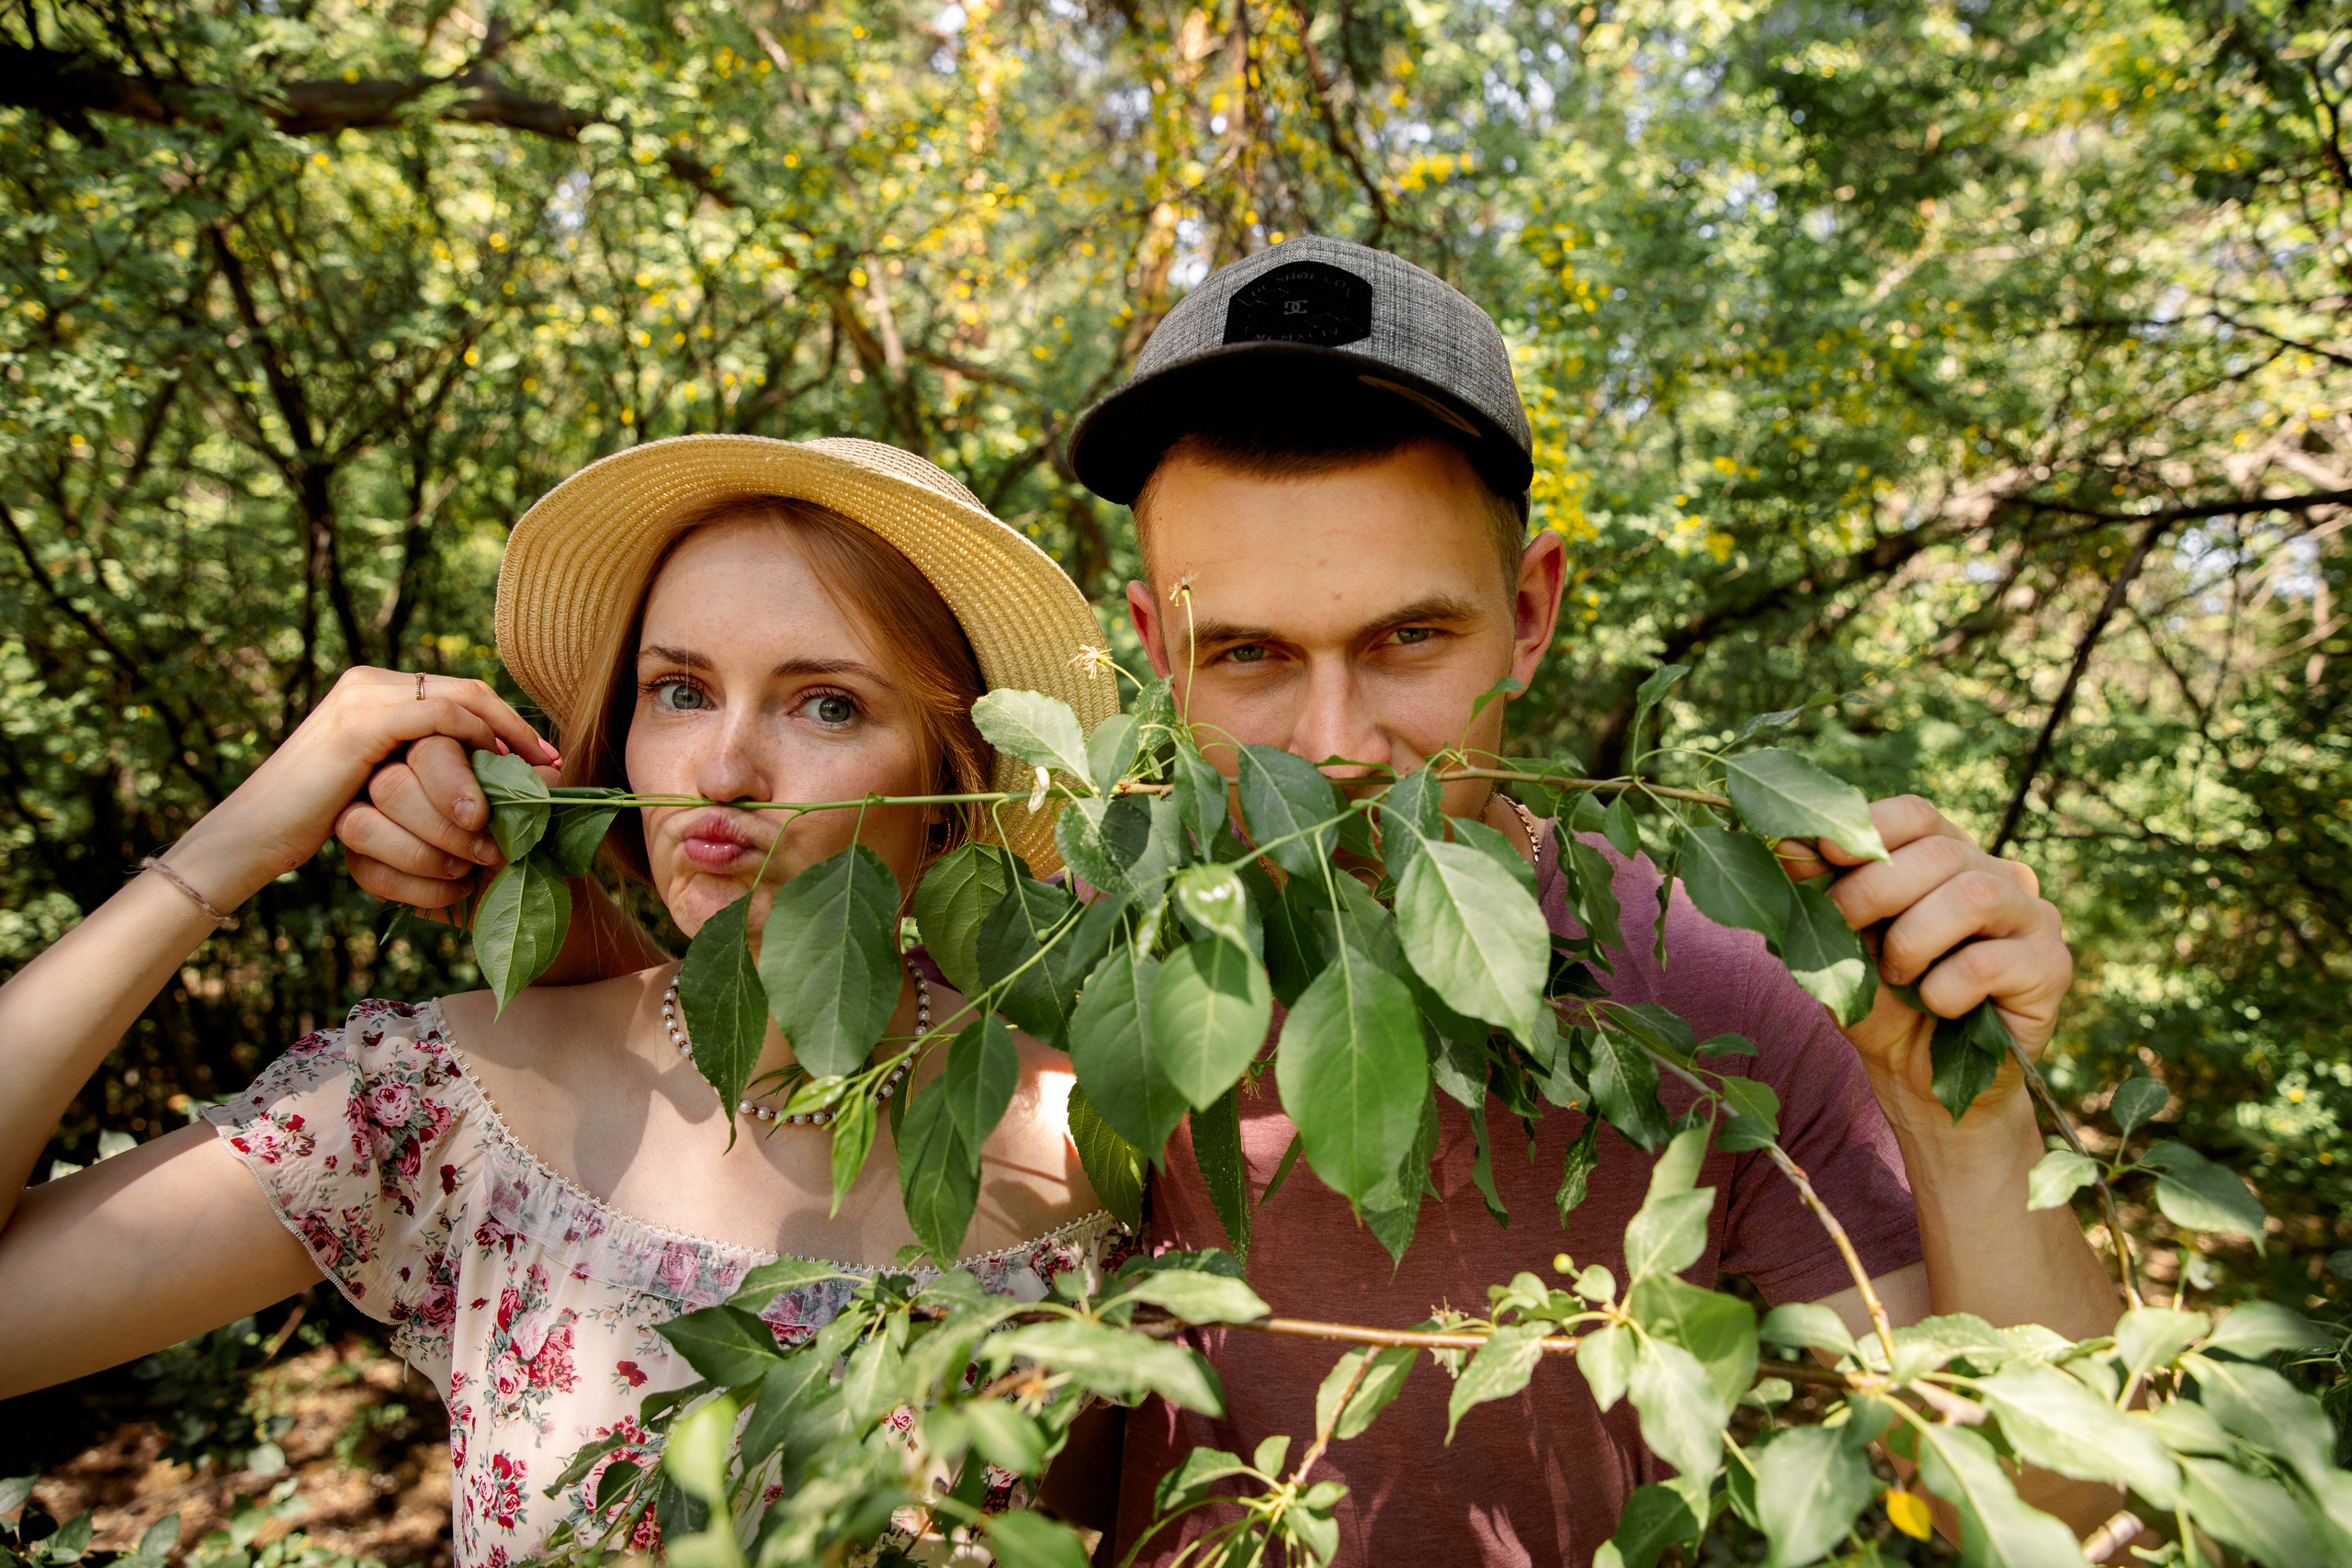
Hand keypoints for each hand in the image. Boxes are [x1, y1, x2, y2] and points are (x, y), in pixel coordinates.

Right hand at [174, 670, 555, 910]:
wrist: (255, 834)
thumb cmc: (314, 819)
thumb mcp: (372, 783)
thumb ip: (413, 767)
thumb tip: (477, 776)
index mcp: (373, 691)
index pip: (457, 693)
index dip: (505, 722)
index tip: (544, 759)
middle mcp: (368, 682)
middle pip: (467, 690)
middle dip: (517, 727)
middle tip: (554, 763)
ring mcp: (363, 697)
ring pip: (460, 700)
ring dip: (504, 738)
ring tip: (535, 774)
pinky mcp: (361, 723)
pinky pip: (439, 718)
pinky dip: (476, 739)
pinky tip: (498, 769)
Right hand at [334, 734, 559, 911]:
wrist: (517, 888)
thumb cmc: (523, 837)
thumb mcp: (536, 809)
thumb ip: (533, 784)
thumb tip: (538, 768)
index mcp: (441, 747)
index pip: (427, 746)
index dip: (451, 782)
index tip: (480, 817)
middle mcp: (396, 773)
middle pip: (390, 785)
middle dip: (441, 828)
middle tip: (487, 851)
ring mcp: (369, 816)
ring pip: (361, 825)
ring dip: (421, 856)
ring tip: (466, 870)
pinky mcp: (362, 859)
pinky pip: (367, 871)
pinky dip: (418, 888)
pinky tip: (457, 889)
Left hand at [1777, 796, 2072, 1132]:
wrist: (1921, 1080)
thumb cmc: (1881, 1005)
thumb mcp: (1841, 946)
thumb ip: (1822, 895)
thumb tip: (1784, 845)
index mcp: (1946, 857)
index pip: (1916, 815)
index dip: (1869, 827)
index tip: (1823, 852)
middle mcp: (1998, 875)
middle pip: (1940, 852)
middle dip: (1873, 891)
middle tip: (1844, 931)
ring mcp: (2033, 917)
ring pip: (1972, 896)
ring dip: (1912, 941)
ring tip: (1898, 977)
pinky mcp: (2052, 966)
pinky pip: (1989, 961)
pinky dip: (1945, 988)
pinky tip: (1938, 1006)